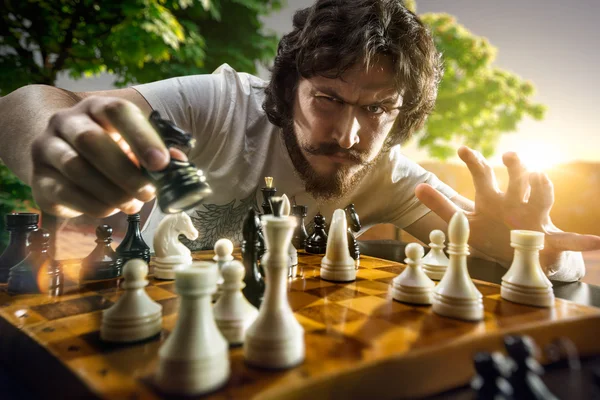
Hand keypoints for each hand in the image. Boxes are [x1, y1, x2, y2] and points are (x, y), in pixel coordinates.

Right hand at [30, 96, 183, 217]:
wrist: (62, 154)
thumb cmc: (110, 148)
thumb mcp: (134, 144)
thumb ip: (157, 152)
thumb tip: (179, 163)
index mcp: (96, 107)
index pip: (117, 111)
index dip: (142, 137)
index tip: (162, 164)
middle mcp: (66, 122)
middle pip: (91, 140)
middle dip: (125, 172)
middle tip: (149, 193)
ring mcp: (47, 148)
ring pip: (76, 168)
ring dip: (110, 192)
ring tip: (133, 204)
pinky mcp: (38, 178)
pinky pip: (64, 193)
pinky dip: (93, 205)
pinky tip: (111, 209)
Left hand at [415, 146, 599, 270]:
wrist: (516, 254)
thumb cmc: (490, 233)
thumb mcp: (463, 222)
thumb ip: (441, 205)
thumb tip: (416, 186)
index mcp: (491, 199)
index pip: (482, 175)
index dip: (473, 162)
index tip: (462, 148)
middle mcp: (513, 203)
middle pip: (516, 179)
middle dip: (515, 166)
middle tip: (509, 156)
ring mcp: (531, 218)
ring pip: (540, 199)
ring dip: (542, 187)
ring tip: (540, 177)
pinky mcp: (547, 239)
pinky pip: (567, 240)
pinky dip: (583, 242)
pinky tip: (598, 243)